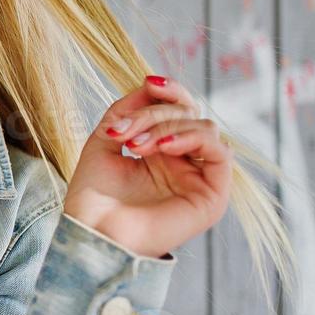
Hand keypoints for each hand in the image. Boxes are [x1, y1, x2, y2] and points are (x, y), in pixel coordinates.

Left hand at [63, 75, 232, 258]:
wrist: (93, 232)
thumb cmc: (93, 195)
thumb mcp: (105, 139)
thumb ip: (127, 110)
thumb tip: (150, 83)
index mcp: (160, 151)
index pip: (179, 108)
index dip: (169, 91)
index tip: (149, 82)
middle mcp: (183, 162)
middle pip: (189, 114)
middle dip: (156, 113)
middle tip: (124, 134)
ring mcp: (199, 178)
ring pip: (205, 128)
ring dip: (168, 126)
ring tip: (137, 146)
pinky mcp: (213, 196)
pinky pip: (221, 152)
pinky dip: (192, 138)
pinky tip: (163, 146)